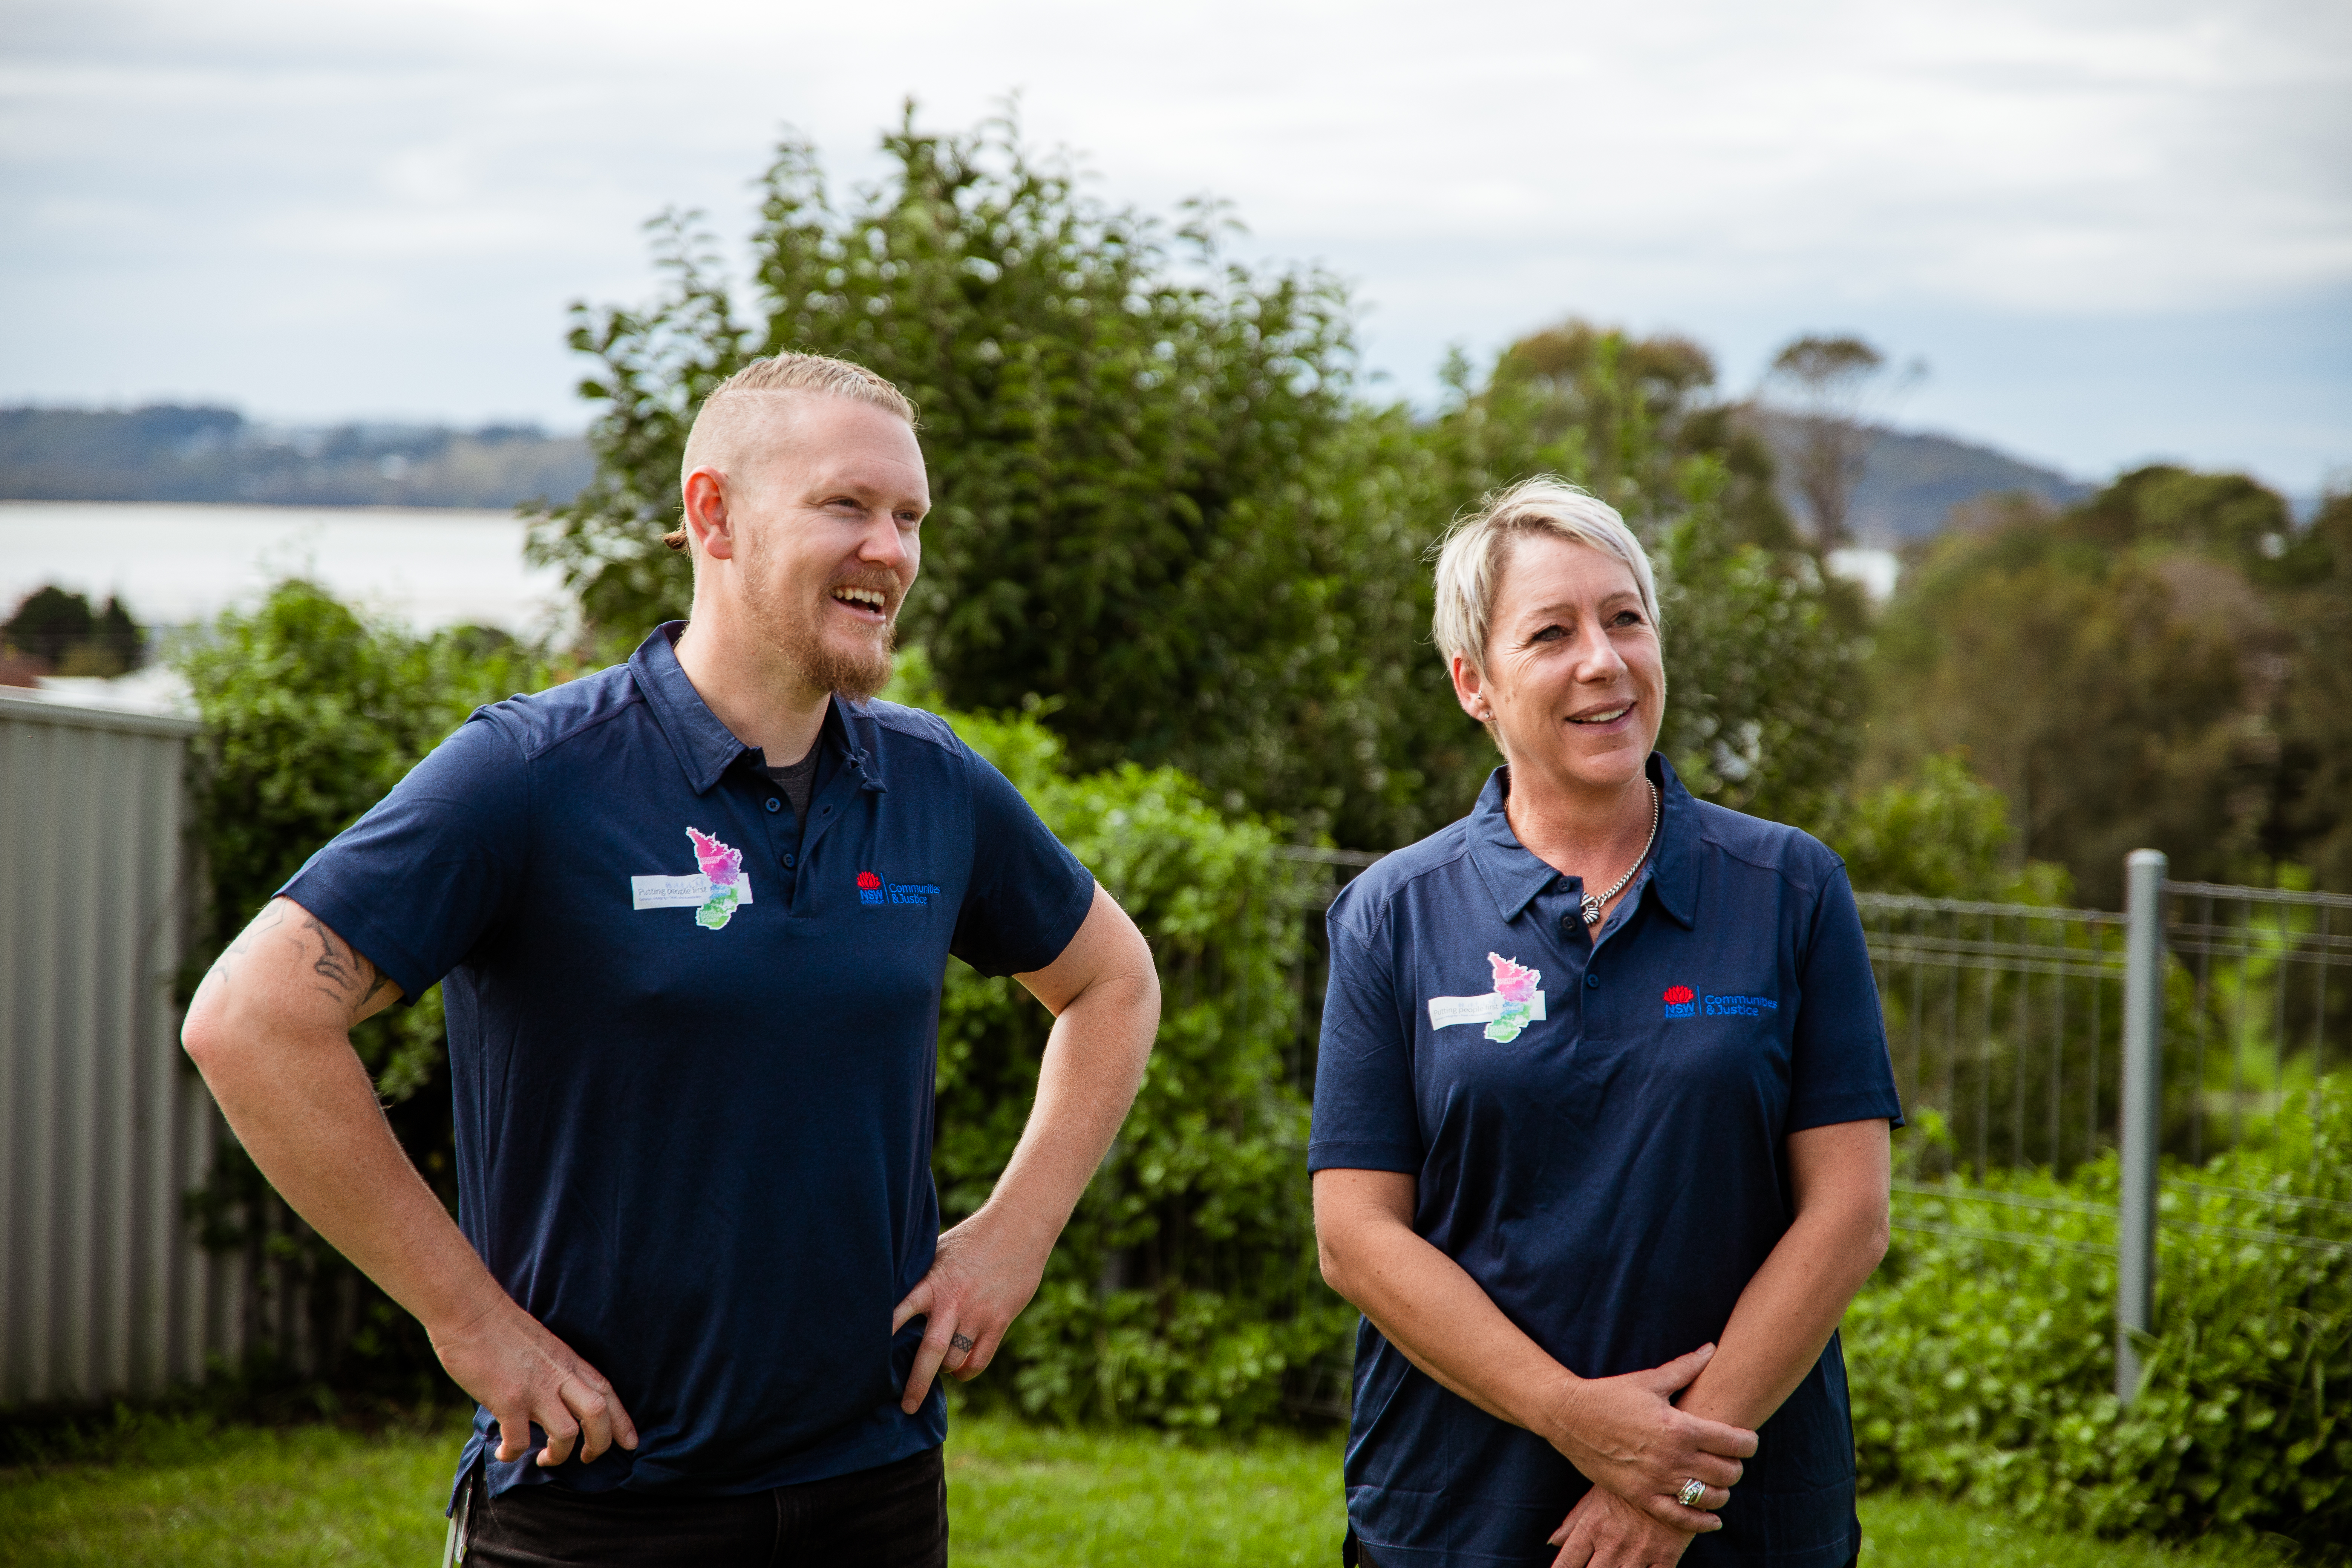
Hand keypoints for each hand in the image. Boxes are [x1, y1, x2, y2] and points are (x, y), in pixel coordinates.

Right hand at [428, 1288, 638, 1467]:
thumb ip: (554, 1369)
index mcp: (568, 1361)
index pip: (607, 1391)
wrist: (470, 1309)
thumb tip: (555, 1396)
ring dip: (559, 1455)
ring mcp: (535, 1389)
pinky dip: (514, 1453)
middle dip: (600, 1443)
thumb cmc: (500, 1327)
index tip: (631, 1442)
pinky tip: (504, 1452)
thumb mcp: (543, 1346)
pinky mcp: (509, 1400)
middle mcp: (558, 1375)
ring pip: (568, 1433)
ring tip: (544, 1458)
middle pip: (598, 1413)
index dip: (622, 1420)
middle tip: (588, 1459)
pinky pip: (520, 1441)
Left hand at [891, 1207, 1050, 1412]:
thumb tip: (895, 1297)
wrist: (1020, 1228)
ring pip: (955, 1360)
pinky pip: (980, 1358)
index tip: (864, 1357)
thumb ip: (923, 1278)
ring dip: (945, 1370)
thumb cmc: (974, 1237)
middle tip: (906, 1406)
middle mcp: (953, 1302)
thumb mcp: (940, 1252)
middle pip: (930, 1352)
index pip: (900, 1312)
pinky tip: (960, 1371)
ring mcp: (978, 1313)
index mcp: (933, 1281)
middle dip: (916, 1384)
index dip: (883, 1334)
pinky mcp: (999, 1320)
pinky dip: (967, 1371)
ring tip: (939, 1369)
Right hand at [1542, 1344, 1753, 1530]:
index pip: (1733, 1442)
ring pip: (1709, 1497)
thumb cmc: (1610, 1395)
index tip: (1749, 1441)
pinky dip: (1702, 1522)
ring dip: (1722, 1491)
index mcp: (1679, 1427)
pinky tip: (1713, 1519)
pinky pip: (1681, 1518)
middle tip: (1732, 1459)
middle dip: (1737, 1466)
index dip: (1749, 1443)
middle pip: (1727, 1472)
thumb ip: (1686, 1368)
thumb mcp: (1649, 1380)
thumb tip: (1711, 1349)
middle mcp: (1672, 1458)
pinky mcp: (1641, 1496)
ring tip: (1719, 1482)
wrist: (1569, 1417)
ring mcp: (1657, 1480)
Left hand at [1548, 1484, 1700, 1567]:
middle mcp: (1613, 1543)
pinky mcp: (1666, 1558)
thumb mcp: (1599, 1494)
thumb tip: (1552, 1541)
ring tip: (1612, 1567)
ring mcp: (1639, 1553)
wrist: (1674, 1469)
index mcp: (1593, 1527)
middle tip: (1591, 1566)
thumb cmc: (1631, 1481)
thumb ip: (1575, 1520)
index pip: (1566, 1562)